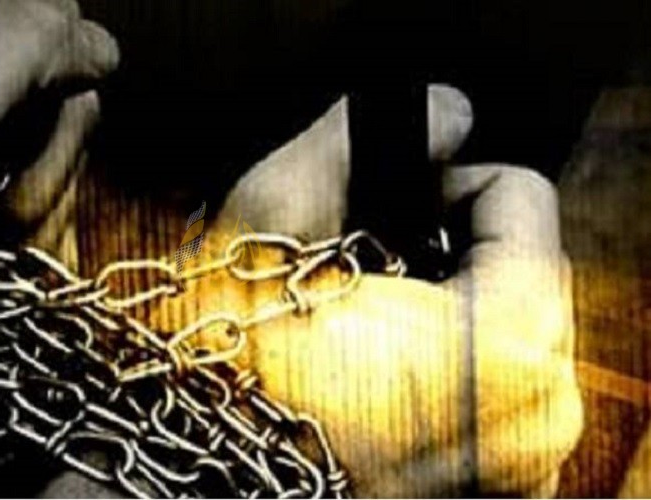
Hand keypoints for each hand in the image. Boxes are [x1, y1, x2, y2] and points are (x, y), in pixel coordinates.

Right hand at [204, 98, 580, 495]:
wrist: (198, 473)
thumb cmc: (226, 371)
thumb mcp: (270, 220)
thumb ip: (356, 139)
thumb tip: (446, 112)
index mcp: (502, 342)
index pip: (515, 195)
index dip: (433, 185)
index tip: (374, 213)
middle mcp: (536, 411)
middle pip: (519, 260)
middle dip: (439, 250)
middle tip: (356, 276)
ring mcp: (521, 457)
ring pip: (509, 325)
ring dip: (443, 306)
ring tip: (361, 326)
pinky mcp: (499, 481)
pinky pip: (497, 389)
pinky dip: (447, 366)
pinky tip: (378, 374)